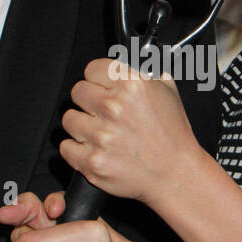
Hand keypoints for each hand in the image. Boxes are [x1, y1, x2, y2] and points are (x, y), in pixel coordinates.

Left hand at [60, 58, 198, 205]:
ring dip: (81, 125)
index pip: (91, 69)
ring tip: (99, 133)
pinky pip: (66, 147)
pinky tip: (94, 149)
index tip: (100, 87)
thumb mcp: (169, 93)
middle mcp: (113, 107)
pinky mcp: (93, 161)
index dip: (97, 79)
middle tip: (100, 112)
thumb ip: (148, 76)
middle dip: (87, 101)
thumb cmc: (173, 137)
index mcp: (131, 85)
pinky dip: (76, 150)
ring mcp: (101, 135)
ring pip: (69, 119)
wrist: (175, 174)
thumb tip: (137, 67)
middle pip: (77, 92)